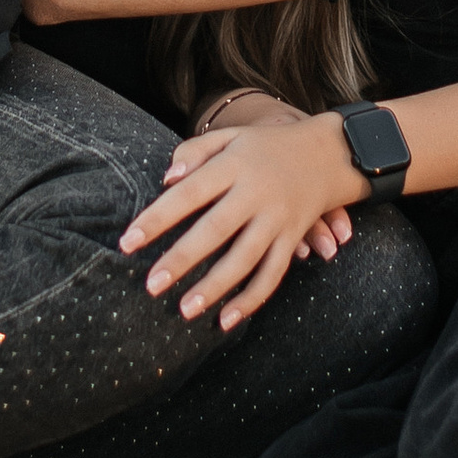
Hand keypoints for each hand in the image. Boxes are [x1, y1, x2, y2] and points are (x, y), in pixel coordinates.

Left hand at [118, 113, 360, 330]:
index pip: (189, 192)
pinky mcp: (292, 239)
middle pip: (215, 229)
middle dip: (182, 259)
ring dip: (215, 287)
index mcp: (234, 165)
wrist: (329, 153)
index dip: (158, 217)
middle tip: (151, 285)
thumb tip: (166, 179)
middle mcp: (256, 193)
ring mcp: (277, 219)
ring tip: (184, 310)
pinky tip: (225, 320)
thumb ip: (195, 151)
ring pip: (245, 259)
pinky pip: (273, 274)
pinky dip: (251, 299)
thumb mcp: (231, 137)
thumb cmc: (266, 147)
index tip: (128, 242)